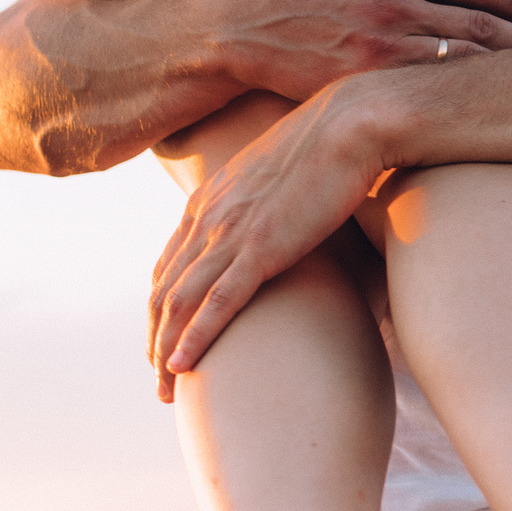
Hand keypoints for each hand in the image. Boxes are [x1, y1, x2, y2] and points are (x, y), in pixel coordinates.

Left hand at [147, 77, 390, 400]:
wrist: (354, 122)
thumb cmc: (335, 145)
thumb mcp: (285, 174)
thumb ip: (273, 201)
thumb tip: (292, 223)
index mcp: (212, 199)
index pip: (171, 264)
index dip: (164, 307)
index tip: (166, 338)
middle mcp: (209, 217)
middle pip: (166, 289)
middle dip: (157, 338)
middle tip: (160, 377)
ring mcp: (232, 232)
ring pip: (181, 303)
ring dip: (167, 350)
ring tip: (167, 388)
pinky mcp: (262, 247)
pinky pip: (217, 303)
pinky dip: (196, 337)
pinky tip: (183, 367)